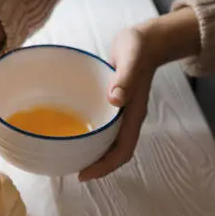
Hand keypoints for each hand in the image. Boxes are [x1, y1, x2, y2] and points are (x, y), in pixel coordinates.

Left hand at [79, 6, 200, 181]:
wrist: (145, 40)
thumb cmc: (138, 47)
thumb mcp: (132, 57)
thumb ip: (126, 77)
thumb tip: (115, 99)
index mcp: (133, 114)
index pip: (122, 149)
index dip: (105, 166)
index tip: (84, 174)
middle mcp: (126, 118)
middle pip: (113, 152)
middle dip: (95, 166)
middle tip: (70, 171)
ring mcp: (119, 114)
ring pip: (106, 142)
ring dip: (91, 154)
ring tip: (68, 159)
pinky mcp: (110, 106)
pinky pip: (100, 128)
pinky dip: (88, 136)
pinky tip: (72, 134)